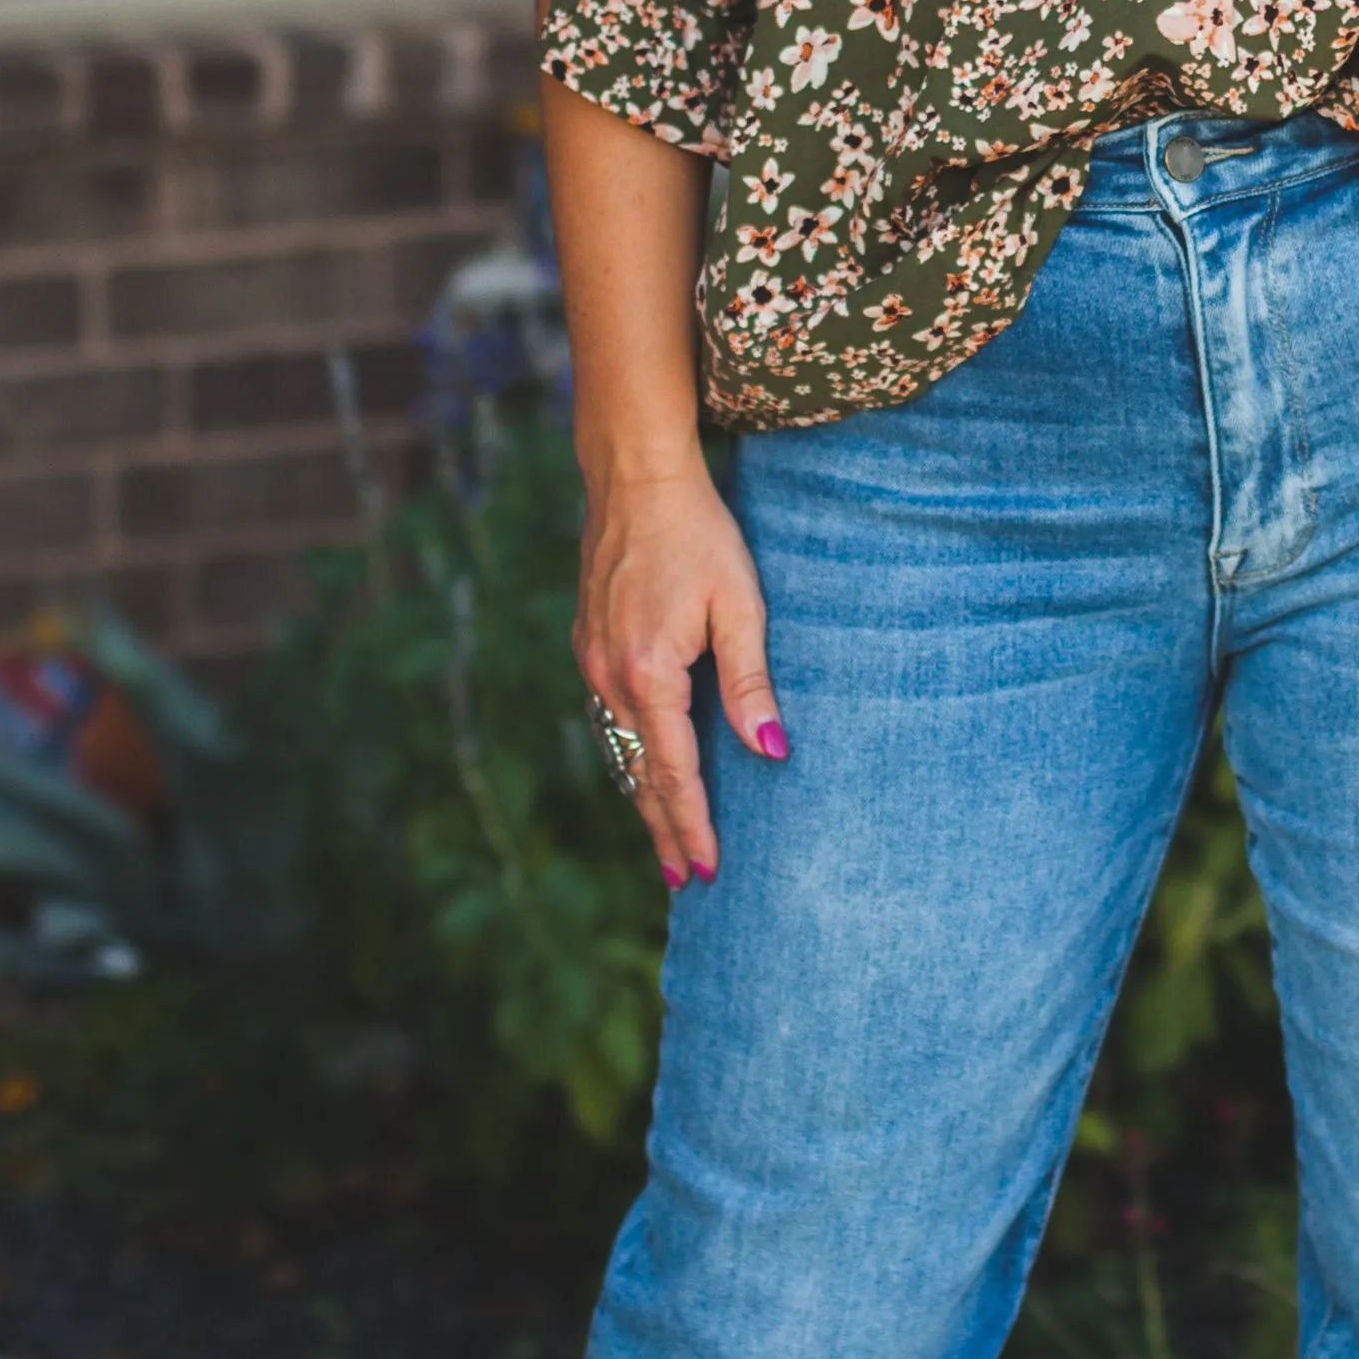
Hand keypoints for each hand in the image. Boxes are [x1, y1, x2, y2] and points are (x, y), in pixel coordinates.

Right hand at [574, 458, 782, 889]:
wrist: (635, 478)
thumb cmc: (699, 534)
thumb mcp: (739, 606)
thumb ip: (750, 684)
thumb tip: (770, 752)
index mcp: (648, 673)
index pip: (672, 771)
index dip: (691, 824)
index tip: (706, 870)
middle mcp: (609, 675)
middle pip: (637, 773)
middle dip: (662, 828)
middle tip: (683, 880)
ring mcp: (592, 660)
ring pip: (618, 748)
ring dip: (642, 796)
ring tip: (665, 841)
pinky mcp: (589, 644)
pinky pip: (609, 718)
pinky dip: (628, 756)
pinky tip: (643, 771)